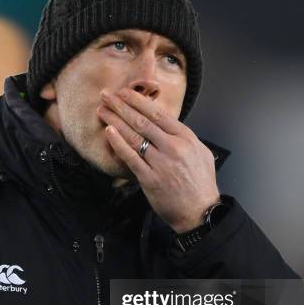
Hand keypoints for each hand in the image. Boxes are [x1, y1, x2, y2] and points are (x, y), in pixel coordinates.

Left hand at [97, 87, 220, 232]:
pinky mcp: (150, 179)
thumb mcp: (201, 153)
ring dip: (115, 121)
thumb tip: (168, 127)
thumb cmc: (200, 184)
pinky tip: (108, 132)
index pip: (158, 114)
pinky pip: (130, 157)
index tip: (125, 93)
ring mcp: (161, 163)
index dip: (138, 101)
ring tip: (102, 111)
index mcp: (186, 138)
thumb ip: (184, 138)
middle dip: (121, 106)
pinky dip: (118, 143)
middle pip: (142, 121)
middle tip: (107, 96)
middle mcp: (173, 147)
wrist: (200, 211)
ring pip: (134, 136)